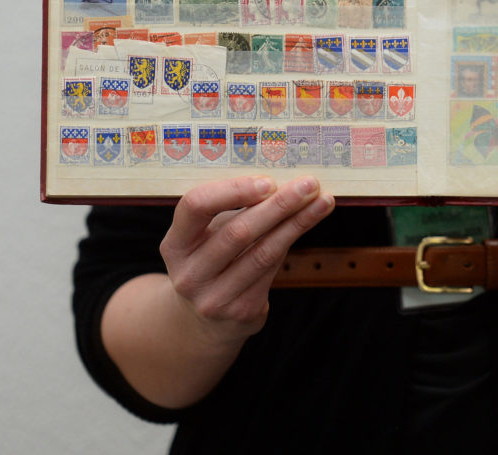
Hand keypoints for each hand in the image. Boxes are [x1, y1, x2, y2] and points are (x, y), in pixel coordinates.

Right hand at [160, 174, 334, 345]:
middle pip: (237, 231)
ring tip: (322, 201)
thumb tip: (280, 179)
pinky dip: (292, 241)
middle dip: (278, 204)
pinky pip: (272, 269)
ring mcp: (213, 297)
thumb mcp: (206, 235)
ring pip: (263, 252)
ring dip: (297, 223)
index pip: (195, 207)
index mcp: (174, 244)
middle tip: (309, 184)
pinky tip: (308, 223)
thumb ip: (230, 210)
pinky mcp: (240, 311)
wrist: (203, 319)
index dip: (233, 191)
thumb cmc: (211, 259)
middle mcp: (189, 273)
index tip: (268, 181)